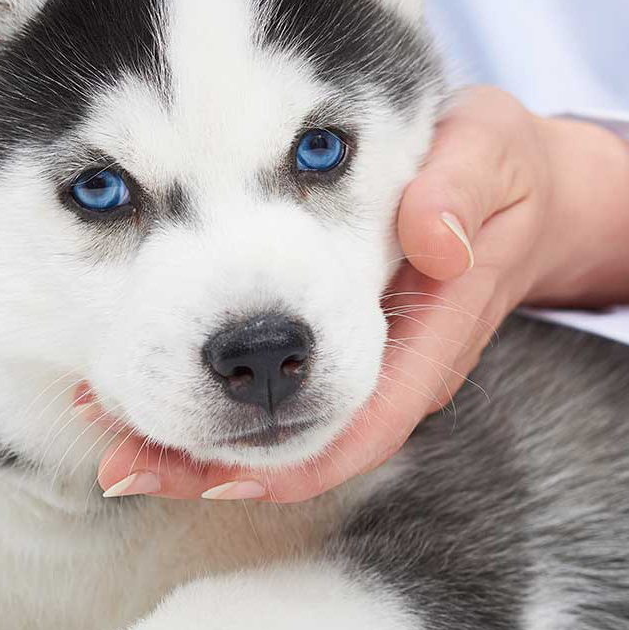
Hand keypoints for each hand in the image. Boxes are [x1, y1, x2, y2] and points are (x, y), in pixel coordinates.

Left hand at [88, 85, 628, 501]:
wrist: (522, 187)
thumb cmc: (502, 166)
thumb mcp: (493, 154)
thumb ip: (463, 190)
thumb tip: (433, 239)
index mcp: (431, 337)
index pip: (362, 423)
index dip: (289, 459)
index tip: (212, 475)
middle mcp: (394, 370)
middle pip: (304, 446)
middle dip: (214, 463)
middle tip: (121, 463)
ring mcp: (364, 363)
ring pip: (279, 426)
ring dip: (197, 436)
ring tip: (106, 426)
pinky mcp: (336, 342)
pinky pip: (274, 388)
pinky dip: (208, 391)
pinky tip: (143, 377)